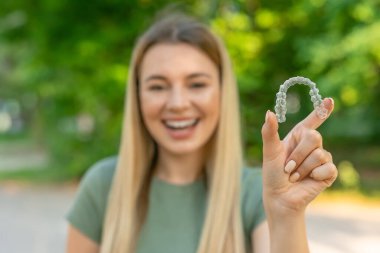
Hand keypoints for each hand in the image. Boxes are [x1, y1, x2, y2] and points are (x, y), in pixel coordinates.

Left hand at [261, 98, 337, 218]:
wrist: (280, 196)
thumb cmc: (273, 174)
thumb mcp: (269, 152)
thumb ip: (269, 132)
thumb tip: (269, 112)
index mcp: (297, 137)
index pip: (312, 121)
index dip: (321, 110)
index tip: (330, 101)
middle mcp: (311, 145)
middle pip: (315, 137)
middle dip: (298, 154)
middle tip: (288, 166)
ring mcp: (321, 158)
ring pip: (320, 154)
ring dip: (302, 168)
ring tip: (294, 176)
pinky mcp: (328, 172)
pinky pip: (328, 167)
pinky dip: (314, 175)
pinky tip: (308, 180)